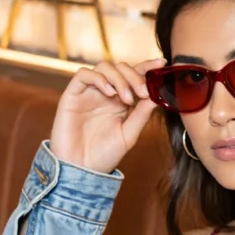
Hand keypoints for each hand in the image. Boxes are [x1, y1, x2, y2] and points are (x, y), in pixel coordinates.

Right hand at [49, 58, 164, 174]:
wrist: (81, 170)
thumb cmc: (103, 156)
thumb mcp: (128, 135)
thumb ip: (141, 115)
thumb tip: (157, 95)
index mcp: (119, 101)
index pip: (134, 76)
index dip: (147, 66)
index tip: (161, 64)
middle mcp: (104, 93)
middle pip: (120, 68)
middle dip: (135, 76)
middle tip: (143, 92)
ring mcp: (88, 93)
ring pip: (104, 67)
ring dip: (119, 78)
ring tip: (126, 99)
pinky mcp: (72, 95)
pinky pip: (84, 74)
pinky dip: (99, 79)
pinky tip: (109, 94)